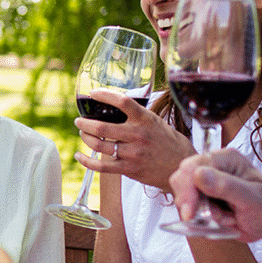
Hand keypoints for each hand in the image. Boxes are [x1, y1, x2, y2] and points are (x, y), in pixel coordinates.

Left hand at [75, 88, 193, 191]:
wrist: (182, 166)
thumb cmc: (170, 143)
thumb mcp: (157, 122)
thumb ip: (138, 116)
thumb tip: (116, 106)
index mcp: (145, 119)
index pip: (123, 102)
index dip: (105, 95)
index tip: (92, 93)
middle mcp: (138, 135)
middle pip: (102, 127)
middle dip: (84, 123)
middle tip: (79, 120)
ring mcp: (132, 153)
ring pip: (98, 144)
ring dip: (85, 138)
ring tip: (82, 133)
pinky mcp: (129, 169)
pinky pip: (101, 166)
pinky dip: (86, 161)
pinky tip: (79, 156)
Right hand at [167, 148, 261, 242]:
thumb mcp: (252, 198)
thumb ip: (226, 186)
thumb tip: (199, 175)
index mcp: (225, 159)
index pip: (192, 167)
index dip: (187, 189)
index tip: (190, 212)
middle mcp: (213, 168)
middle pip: (182, 180)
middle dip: (191, 202)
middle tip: (207, 219)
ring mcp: (207, 184)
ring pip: (185, 198)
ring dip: (201, 214)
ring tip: (226, 219)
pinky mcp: (205, 200)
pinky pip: (191, 211)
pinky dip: (203, 221)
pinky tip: (224, 221)